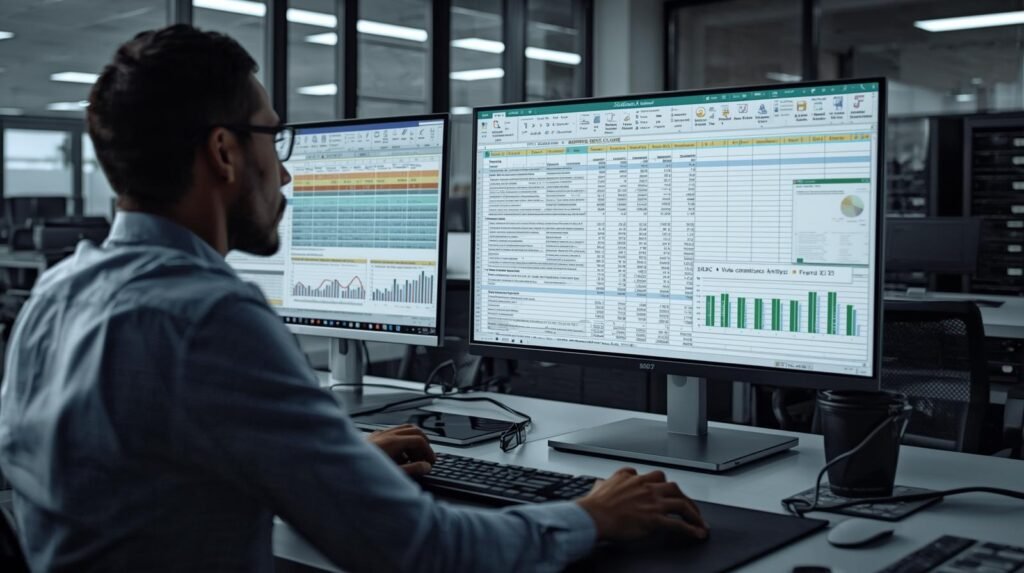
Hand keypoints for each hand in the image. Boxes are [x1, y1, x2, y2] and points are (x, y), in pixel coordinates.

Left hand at [367, 424, 435, 476]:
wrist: (342, 471)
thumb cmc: (364, 473)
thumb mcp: (392, 475)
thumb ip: (412, 470)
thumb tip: (425, 467)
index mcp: (392, 442)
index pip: (419, 440)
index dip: (428, 451)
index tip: (431, 461)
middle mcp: (386, 435)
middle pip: (414, 430)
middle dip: (424, 442)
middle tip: (427, 456)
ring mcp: (379, 435)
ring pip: (404, 429)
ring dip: (413, 440)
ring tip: (415, 456)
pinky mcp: (374, 438)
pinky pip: (393, 433)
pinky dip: (402, 440)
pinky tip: (400, 455)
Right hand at [576, 467, 708, 541]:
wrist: (593, 516)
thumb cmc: (594, 505)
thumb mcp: (600, 486)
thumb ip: (605, 483)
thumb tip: (601, 483)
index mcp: (633, 478)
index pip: (655, 476)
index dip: (663, 485)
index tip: (667, 491)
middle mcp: (646, 487)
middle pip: (673, 487)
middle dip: (683, 497)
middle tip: (688, 507)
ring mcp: (652, 502)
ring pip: (681, 503)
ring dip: (693, 513)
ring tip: (699, 522)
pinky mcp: (655, 519)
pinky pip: (679, 523)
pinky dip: (691, 529)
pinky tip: (697, 533)